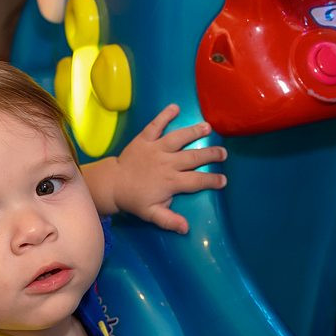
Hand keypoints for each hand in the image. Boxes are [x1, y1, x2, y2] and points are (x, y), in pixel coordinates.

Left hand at [112, 103, 226, 233]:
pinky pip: (156, 125)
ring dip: (193, 132)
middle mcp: (166, 163)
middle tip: (223, 152)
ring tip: (208, 127)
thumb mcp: (152, 214)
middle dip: (210, 154)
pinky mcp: (144, 138)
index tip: (223, 180)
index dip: (211, 181)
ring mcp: (156, 149)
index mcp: (170, 182)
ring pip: (178, 138)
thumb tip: (186, 228)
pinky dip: (164, 115)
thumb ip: (169, 220)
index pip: (196, 181)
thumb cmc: (134, 200)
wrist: (113, 184)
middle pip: (193, 157)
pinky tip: (175, 107)